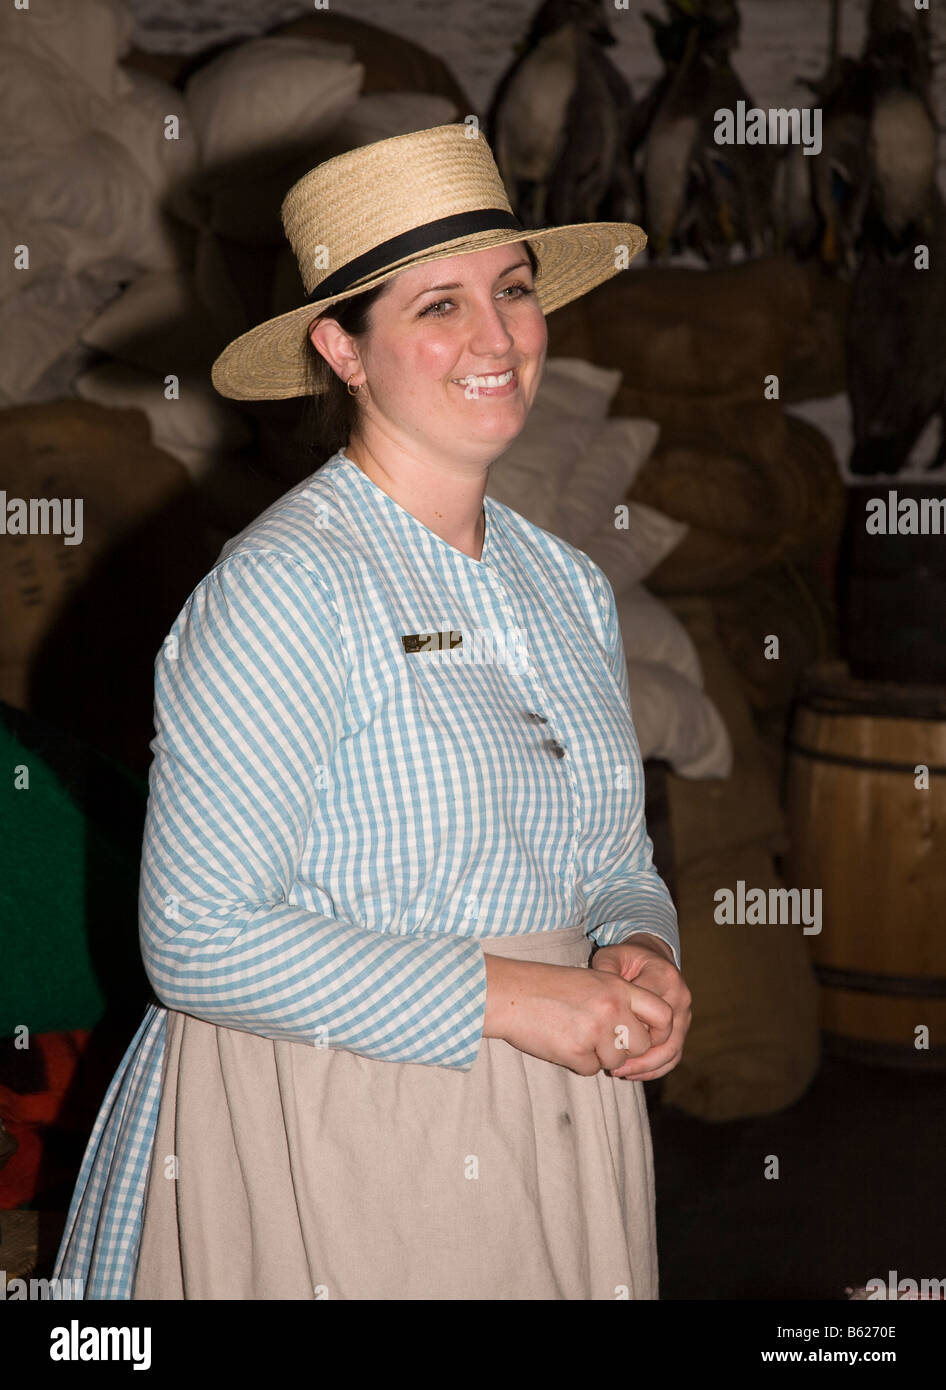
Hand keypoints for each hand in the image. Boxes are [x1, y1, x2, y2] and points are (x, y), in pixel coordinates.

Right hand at [482, 955, 674, 1075]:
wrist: (510, 993)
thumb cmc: (546, 986)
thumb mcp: (589, 981)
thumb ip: (617, 1001)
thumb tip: (639, 1033)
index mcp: (618, 987)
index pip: (663, 1013)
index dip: (660, 1031)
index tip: (648, 1038)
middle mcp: (613, 1008)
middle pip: (642, 1045)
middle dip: (626, 1049)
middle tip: (601, 1039)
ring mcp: (596, 1031)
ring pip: (616, 1061)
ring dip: (598, 1056)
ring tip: (573, 1033)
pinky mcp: (577, 1051)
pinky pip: (591, 1069)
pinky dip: (578, 1062)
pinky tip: (561, 1042)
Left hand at [590, 935, 690, 1080]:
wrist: (652, 957)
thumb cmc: (628, 959)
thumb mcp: (613, 956)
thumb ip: (604, 969)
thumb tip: (597, 993)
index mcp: (664, 977)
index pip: (649, 1009)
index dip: (627, 1027)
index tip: (604, 1038)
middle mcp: (680, 997)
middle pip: (664, 1036)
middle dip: (638, 1054)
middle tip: (612, 1065)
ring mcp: (685, 1015)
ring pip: (671, 1051)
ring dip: (646, 1066)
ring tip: (620, 1073)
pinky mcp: (683, 1029)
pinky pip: (674, 1056)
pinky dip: (654, 1069)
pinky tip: (632, 1074)